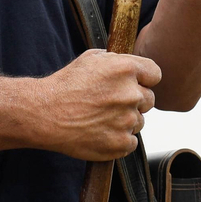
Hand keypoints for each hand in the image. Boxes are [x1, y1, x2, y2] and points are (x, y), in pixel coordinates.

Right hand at [36, 50, 161, 160]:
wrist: (44, 114)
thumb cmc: (64, 85)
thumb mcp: (89, 58)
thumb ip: (115, 59)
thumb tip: (127, 63)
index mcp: (126, 69)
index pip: (155, 74)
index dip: (145, 79)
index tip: (136, 85)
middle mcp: (131, 94)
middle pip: (149, 99)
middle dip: (134, 102)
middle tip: (111, 104)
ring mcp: (127, 120)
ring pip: (139, 122)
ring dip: (125, 121)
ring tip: (100, 119)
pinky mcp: (121, 143)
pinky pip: (131, 142)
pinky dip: (119, 140)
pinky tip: (101, 133)